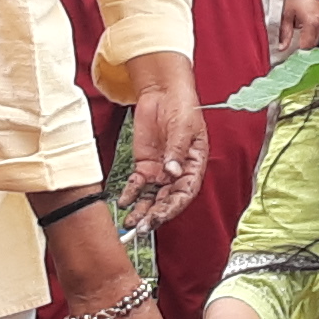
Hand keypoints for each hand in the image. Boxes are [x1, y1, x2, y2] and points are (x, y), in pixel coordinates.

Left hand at [119, 60, 205, 227]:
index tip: (160, 216)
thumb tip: (172, 172)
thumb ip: (177, 151)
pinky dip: (131, 194)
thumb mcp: (183, 128)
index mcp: (194, 166)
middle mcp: (178, 173)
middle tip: (142, 228)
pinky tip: (124, 202)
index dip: (173, 207)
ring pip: (152, 197)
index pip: (185, 193)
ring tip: (130, 223)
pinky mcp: (145, 164)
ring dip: (142, 211)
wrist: (164, 91)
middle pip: (167, 200)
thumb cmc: (183, 107)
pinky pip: (138, 184)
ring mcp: (160, 170)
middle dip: (155, 215)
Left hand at [274, 0, 318, 53]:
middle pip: (312, 44)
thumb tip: (282, 46)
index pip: (306, 45)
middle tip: (294, 48)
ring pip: (317, 39)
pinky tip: (305, 30)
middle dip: (303, 47)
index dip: (298, 52)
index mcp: (310, 23)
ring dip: (308, 41)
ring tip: (299, 37)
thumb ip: (285, 33)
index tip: (292, 54)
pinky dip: (312, 34)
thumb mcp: (287, 15)